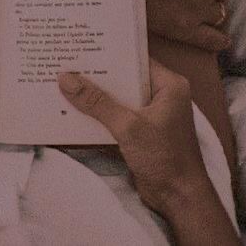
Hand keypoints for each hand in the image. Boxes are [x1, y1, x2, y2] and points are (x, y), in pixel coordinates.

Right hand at [58, 59, 212, 214]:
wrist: (180, 200)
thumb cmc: (164, 157)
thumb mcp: (128, 126)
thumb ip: (96, 103)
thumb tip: (65, 79)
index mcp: (169, 84)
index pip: (135, 59)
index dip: (110, 52)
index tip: (83, 45)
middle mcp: (162, 94)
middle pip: (125, 77)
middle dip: (98, 74)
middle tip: (68, 61)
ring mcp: (152, 113)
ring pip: (119, 96)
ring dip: (97, 94)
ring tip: (66, 81)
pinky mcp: (142, 130)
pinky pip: (118, 113)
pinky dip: (101, 112)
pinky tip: (76, 107)